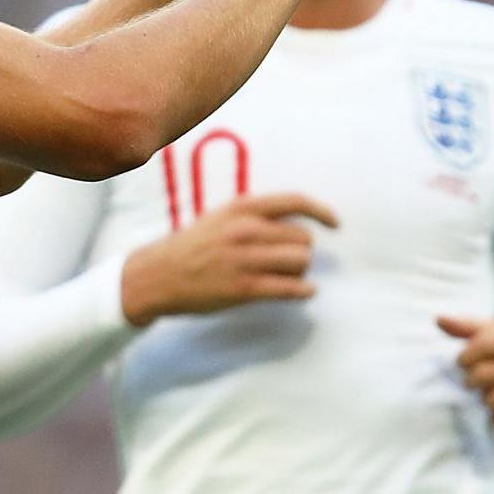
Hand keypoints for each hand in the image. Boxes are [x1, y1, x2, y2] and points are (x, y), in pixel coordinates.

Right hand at [119, 193, 338, 325]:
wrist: (157, 275)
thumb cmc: (192, 246)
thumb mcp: (221, 218)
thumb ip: (254, 217)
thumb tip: (295, 226)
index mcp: (242, 208)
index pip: (295, 201)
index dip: (322, 212)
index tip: (335, 224)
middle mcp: (246, 230)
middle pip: (303, 238)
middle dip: (303, 251)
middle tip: (291, 261)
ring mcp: (246, 260)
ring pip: (301, 262)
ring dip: (302, 271)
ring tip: (293, 277)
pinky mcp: (245, 288)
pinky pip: (291, 288)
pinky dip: (304, 291)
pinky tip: (305, 292)